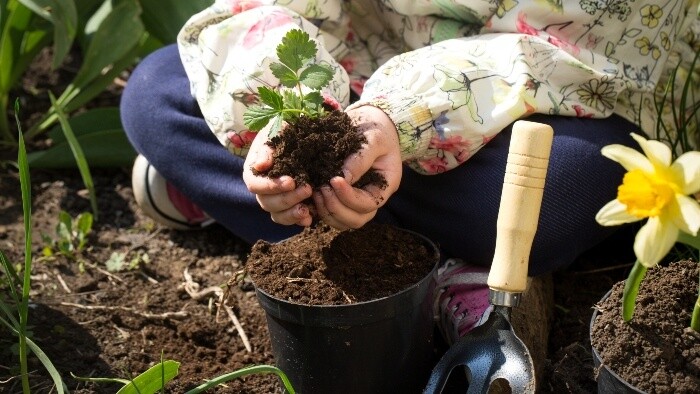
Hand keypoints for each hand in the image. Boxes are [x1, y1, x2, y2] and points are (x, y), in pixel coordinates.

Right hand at [243, 129, 313, 225]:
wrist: (302, 136)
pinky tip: (310, 218)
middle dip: (287, 199)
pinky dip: (298, 220)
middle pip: (266, 203)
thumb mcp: (276, 131)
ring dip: (291, 214)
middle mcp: (263, 189)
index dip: (270, 186)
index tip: (290, 181)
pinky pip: (289, 219)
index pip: (254, 185)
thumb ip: (267, 148)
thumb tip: (260, 165)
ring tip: (307, 209)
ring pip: (276, 215)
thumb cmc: (286, 131)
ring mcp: (276, 199)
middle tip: (308, 189)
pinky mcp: (290, 206)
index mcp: (255, 171)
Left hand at [313, 105, 401, 229]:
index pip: (369, 204)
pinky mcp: (342, 196)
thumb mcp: (373, 138)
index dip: (349, 197)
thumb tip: (343, 178)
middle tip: (321, 189)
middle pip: (357, 220)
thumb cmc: (376, 128)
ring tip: (315, 192)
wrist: (369, 122)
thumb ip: (361, 158)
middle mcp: (372, 197)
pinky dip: (320, 209)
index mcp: (385, 185)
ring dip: (326, 211)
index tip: (333, 180)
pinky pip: (332, 213)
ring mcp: (357, 199)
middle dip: (336, 208)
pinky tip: (310, 194)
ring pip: (343, 222)